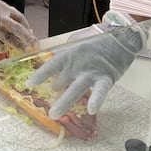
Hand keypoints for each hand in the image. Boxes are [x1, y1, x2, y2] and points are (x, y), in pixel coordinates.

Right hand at [0, 0, 39, 52]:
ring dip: (18, 46)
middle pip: (17, 29)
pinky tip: (4, 49)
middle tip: (35, 45)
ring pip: (8, 38)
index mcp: (1, 7)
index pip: (19, 17)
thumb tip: (21, 27)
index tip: (31, 34)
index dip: (26, 27)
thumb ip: (6, 14)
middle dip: (28, 38)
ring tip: (24, 50)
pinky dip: (2, 48)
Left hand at [25, 12, 145, 119]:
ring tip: (54, 114)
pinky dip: (96, 100)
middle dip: (52, 93)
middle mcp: (78, 64)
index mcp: (69, 53)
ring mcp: (92, 72)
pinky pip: (101, 91)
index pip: (51, 65)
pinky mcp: (106, 78)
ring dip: (64, 102)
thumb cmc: (97, 39)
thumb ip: (66, 55)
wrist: (121, 37)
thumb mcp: (76, 42)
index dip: (40, 75)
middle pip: (61, 80)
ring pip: (76, 89)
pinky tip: (91, 110)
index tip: (29, 84)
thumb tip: (55, 68)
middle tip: (45, 106)